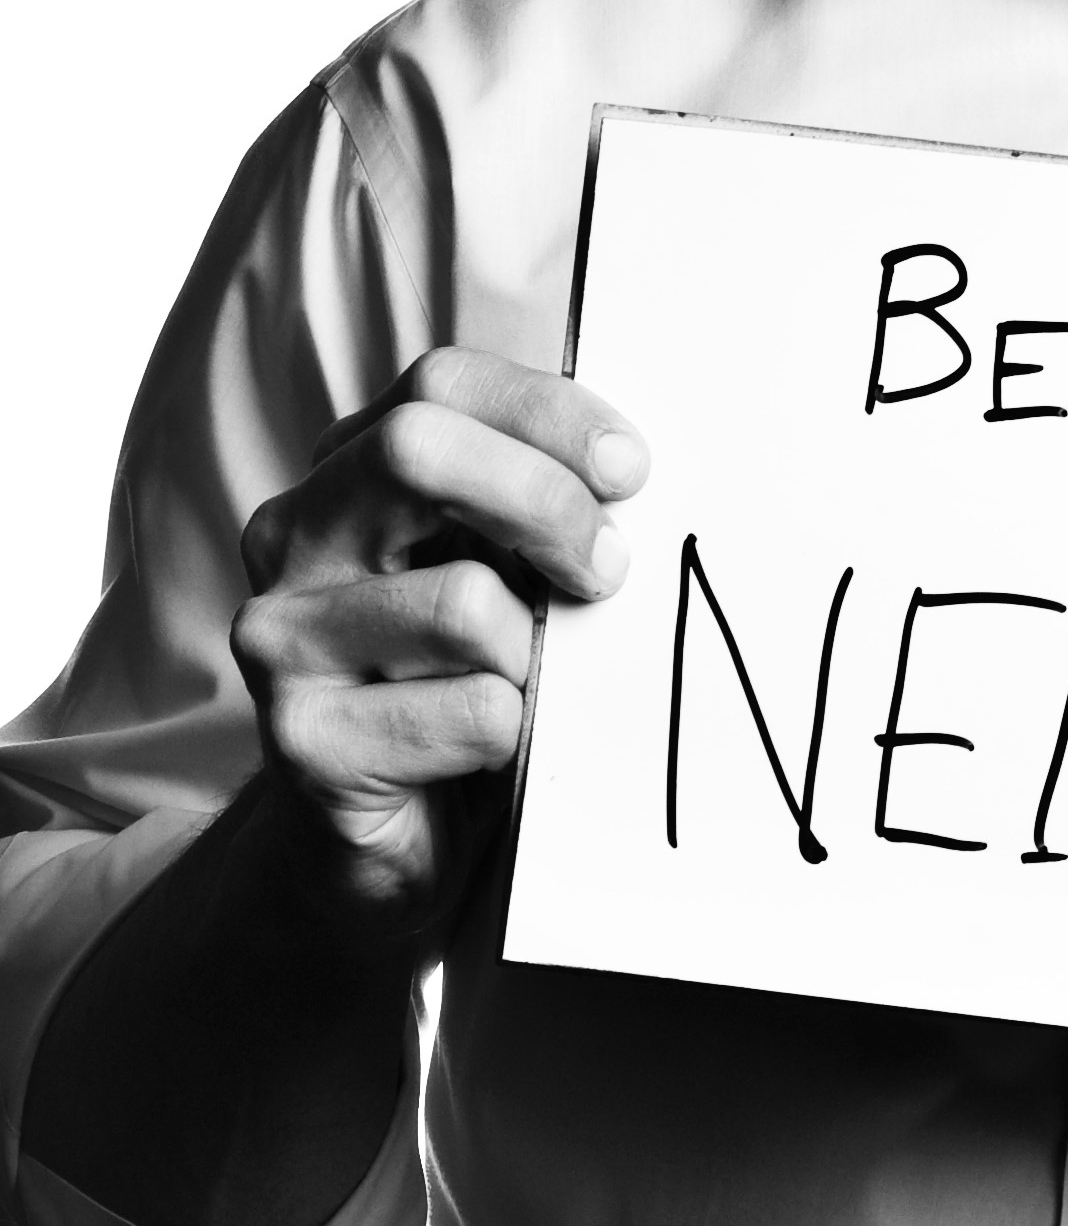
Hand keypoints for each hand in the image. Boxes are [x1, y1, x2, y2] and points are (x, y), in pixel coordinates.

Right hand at [232, 346, 646, 931]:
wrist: (385, 843)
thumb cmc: (463, 683)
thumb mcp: (504, 569)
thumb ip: (538, 502)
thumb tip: (630, 463)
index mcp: (346, 473)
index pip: (440, 382)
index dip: (547, 413)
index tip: (630, 470)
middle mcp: (292, 538)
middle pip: (419, 449)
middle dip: (546, 501)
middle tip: (608, 568)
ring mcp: (280, 638)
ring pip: (462, 600)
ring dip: (536, 651)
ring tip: (526, 686)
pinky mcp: (300, 740)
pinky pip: (470, 710)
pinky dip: (515, 731)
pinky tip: (489, 751)